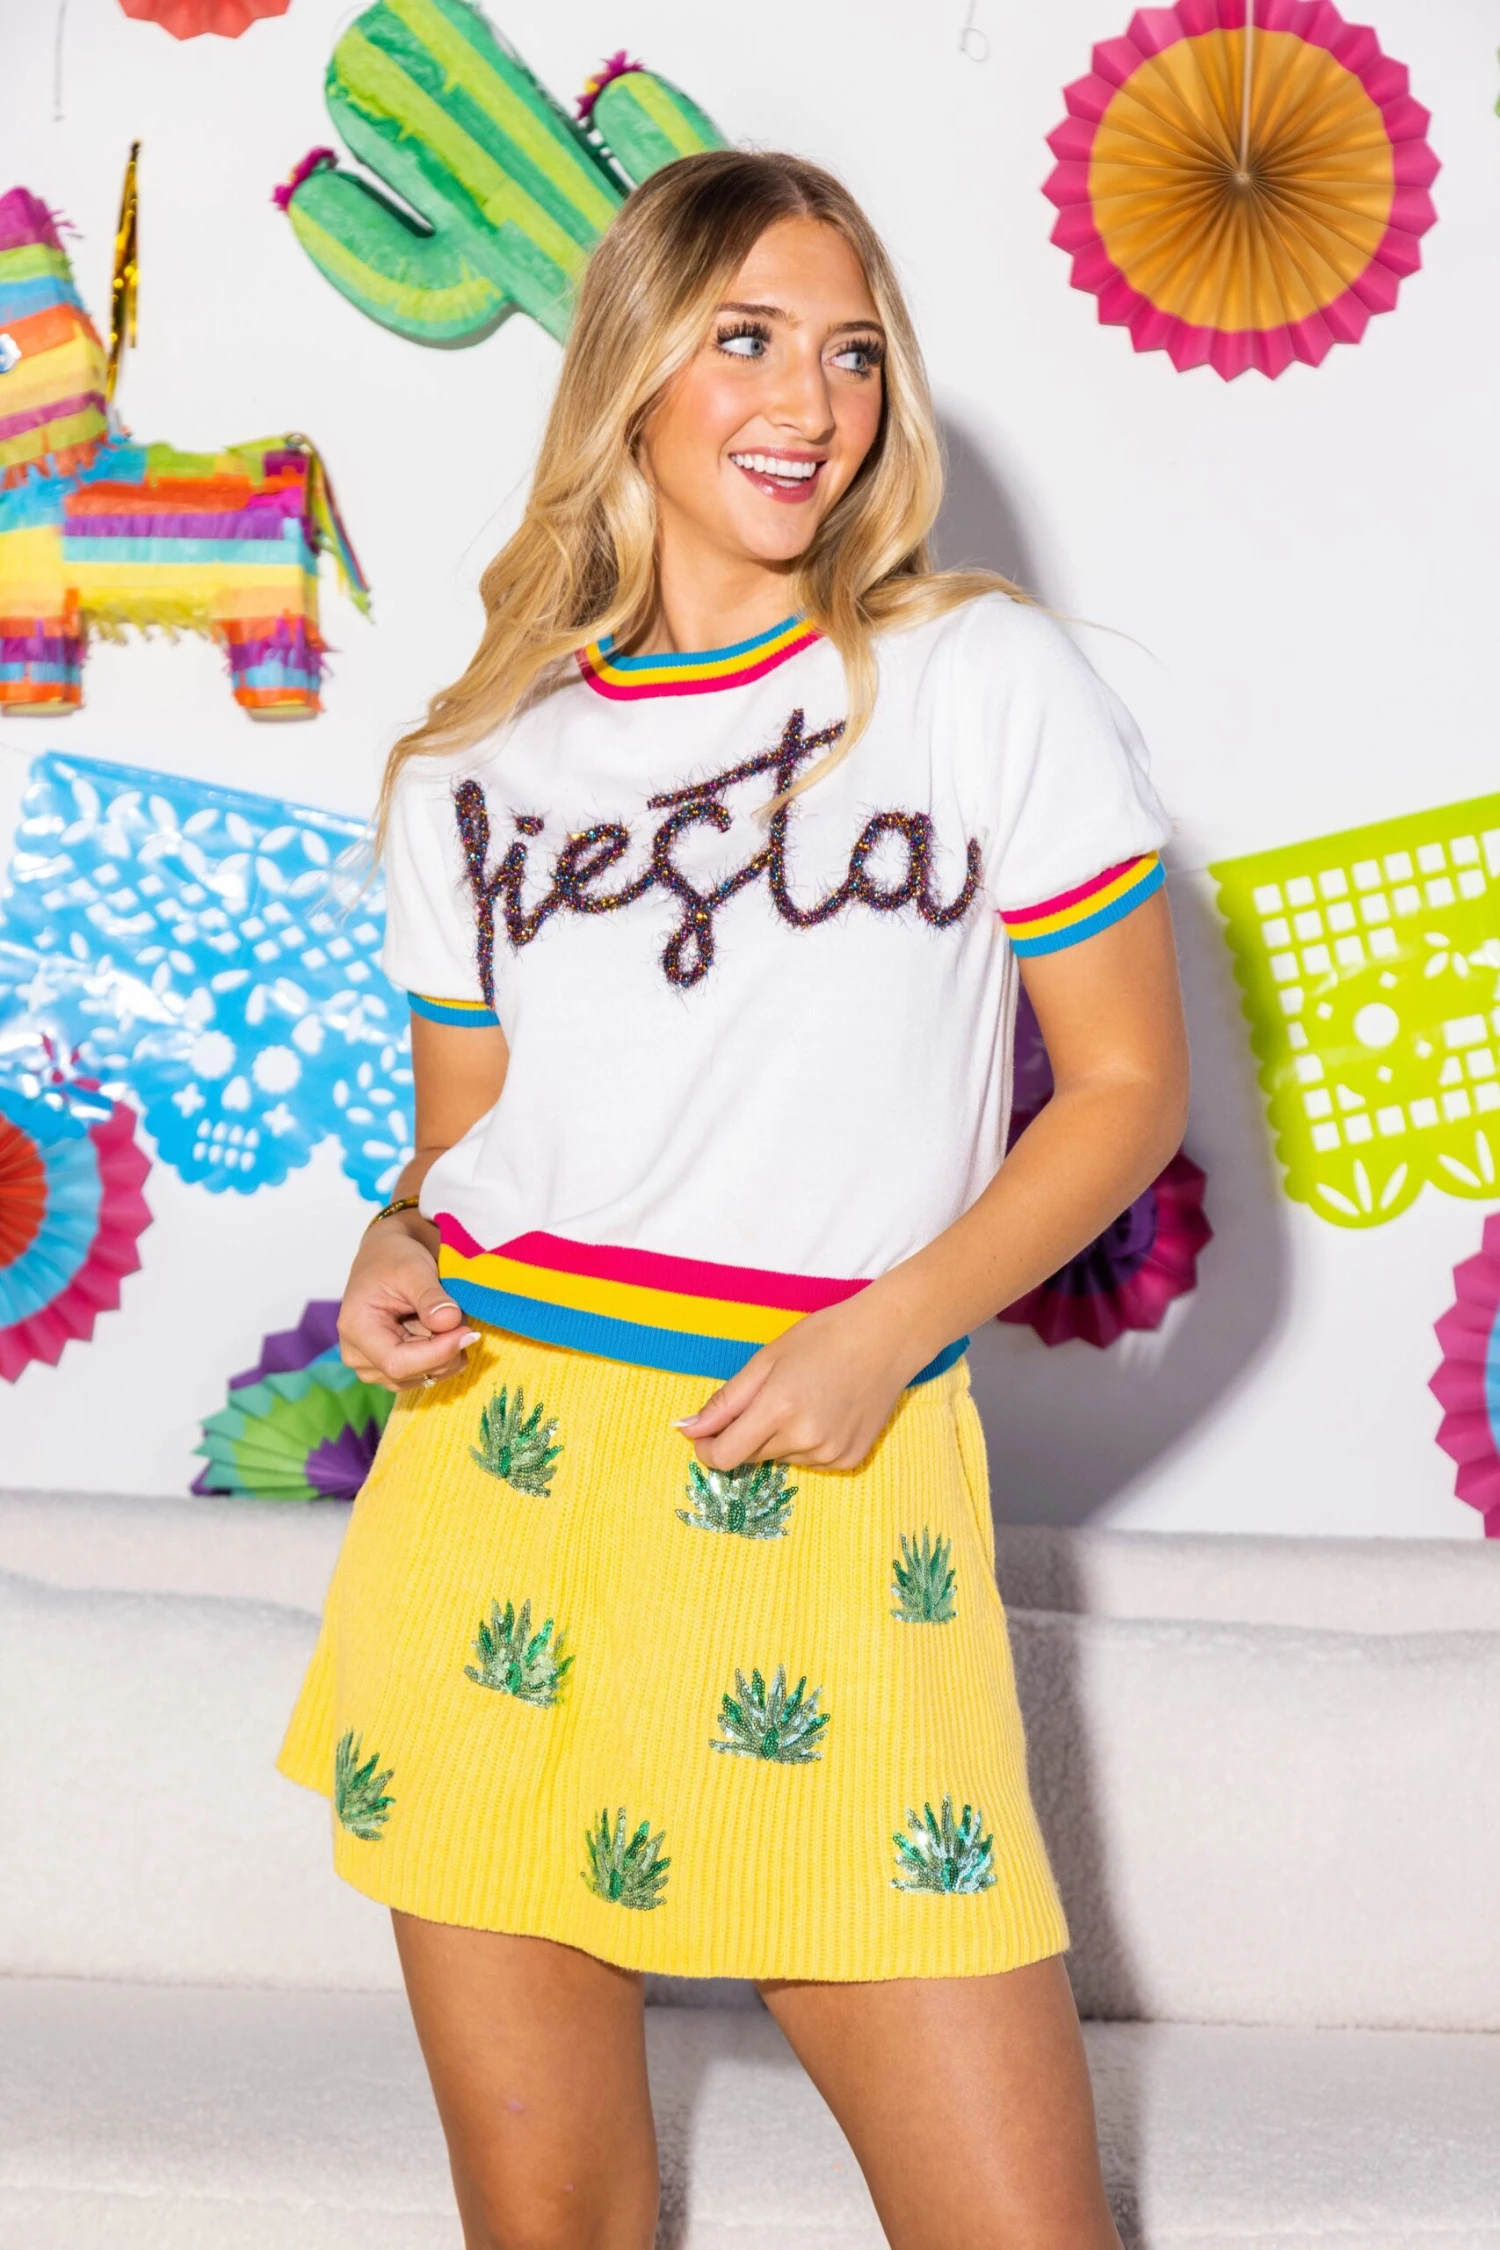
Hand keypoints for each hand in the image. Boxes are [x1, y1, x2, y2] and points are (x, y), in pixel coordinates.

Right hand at [338, 1215, 479, 1391]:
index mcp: (356, 1329)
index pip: (398, 1363)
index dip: (437, 1354)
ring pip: (424, 1376)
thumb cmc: (395, 1258)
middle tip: (461, 1317)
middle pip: (413, 1373)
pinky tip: (441, 1331)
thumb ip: (431, 1297)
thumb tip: (450, 1322)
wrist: (388, 1258)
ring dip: (447, 1351)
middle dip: (446, 1349)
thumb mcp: (414, 1269)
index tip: (468, 1332)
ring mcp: (373, 1367)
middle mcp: (358, 1355)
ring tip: (444, 1317)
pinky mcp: (389, 1370)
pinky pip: (426, 1374)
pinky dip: (443, 1355)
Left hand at [676, 1290, 924, 1471]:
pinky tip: (824, 1414)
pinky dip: (805, 1444)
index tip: (705, 1434)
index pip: (725, 1456)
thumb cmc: (824, 1338)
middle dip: (746, 1434)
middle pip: (750, 1457)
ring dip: (777, 1439)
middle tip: (768, 1397)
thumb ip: (725, 1402)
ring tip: (803, 1400)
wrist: (887, 1339)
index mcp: (779, 1408)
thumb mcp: (766, 1360)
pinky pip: (808, 1462)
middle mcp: (805, 1438)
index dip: (707, 1449)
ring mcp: (830, 1453)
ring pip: (779, 1459)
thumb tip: (686, 1431)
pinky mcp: (849, 1461)